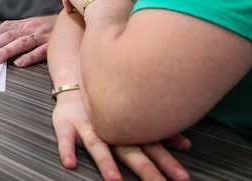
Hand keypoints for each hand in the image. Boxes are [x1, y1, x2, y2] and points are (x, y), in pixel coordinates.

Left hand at [0, 15, 54, 65]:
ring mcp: (42, 36)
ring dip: (7, 51)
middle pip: (10, 36)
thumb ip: (16, 30)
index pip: (4, 30)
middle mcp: (31, 29)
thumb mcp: (31, 24)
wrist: (74, 20)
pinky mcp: (53, 45)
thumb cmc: (50, 26)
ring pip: (22, 43)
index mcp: (25, 24)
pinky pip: (40, 51)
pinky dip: (29, 57)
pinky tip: (19, 63)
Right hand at [53, 91, 189, 180]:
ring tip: (114, 180)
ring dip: (106, 163)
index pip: (152, 149)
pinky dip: (66, 150)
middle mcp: (109, 130)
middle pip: (129, 152)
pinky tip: (70, 163)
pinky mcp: (66, 125)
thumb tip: (186, 144)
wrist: (78, 81)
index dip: (168, 163)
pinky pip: (65, 139)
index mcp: (127, 130)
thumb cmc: (110, 104)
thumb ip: (160, 133)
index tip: (182, 178)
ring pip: (97, 146)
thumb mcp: (135, 117)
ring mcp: (86, 127)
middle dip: (145, 169)